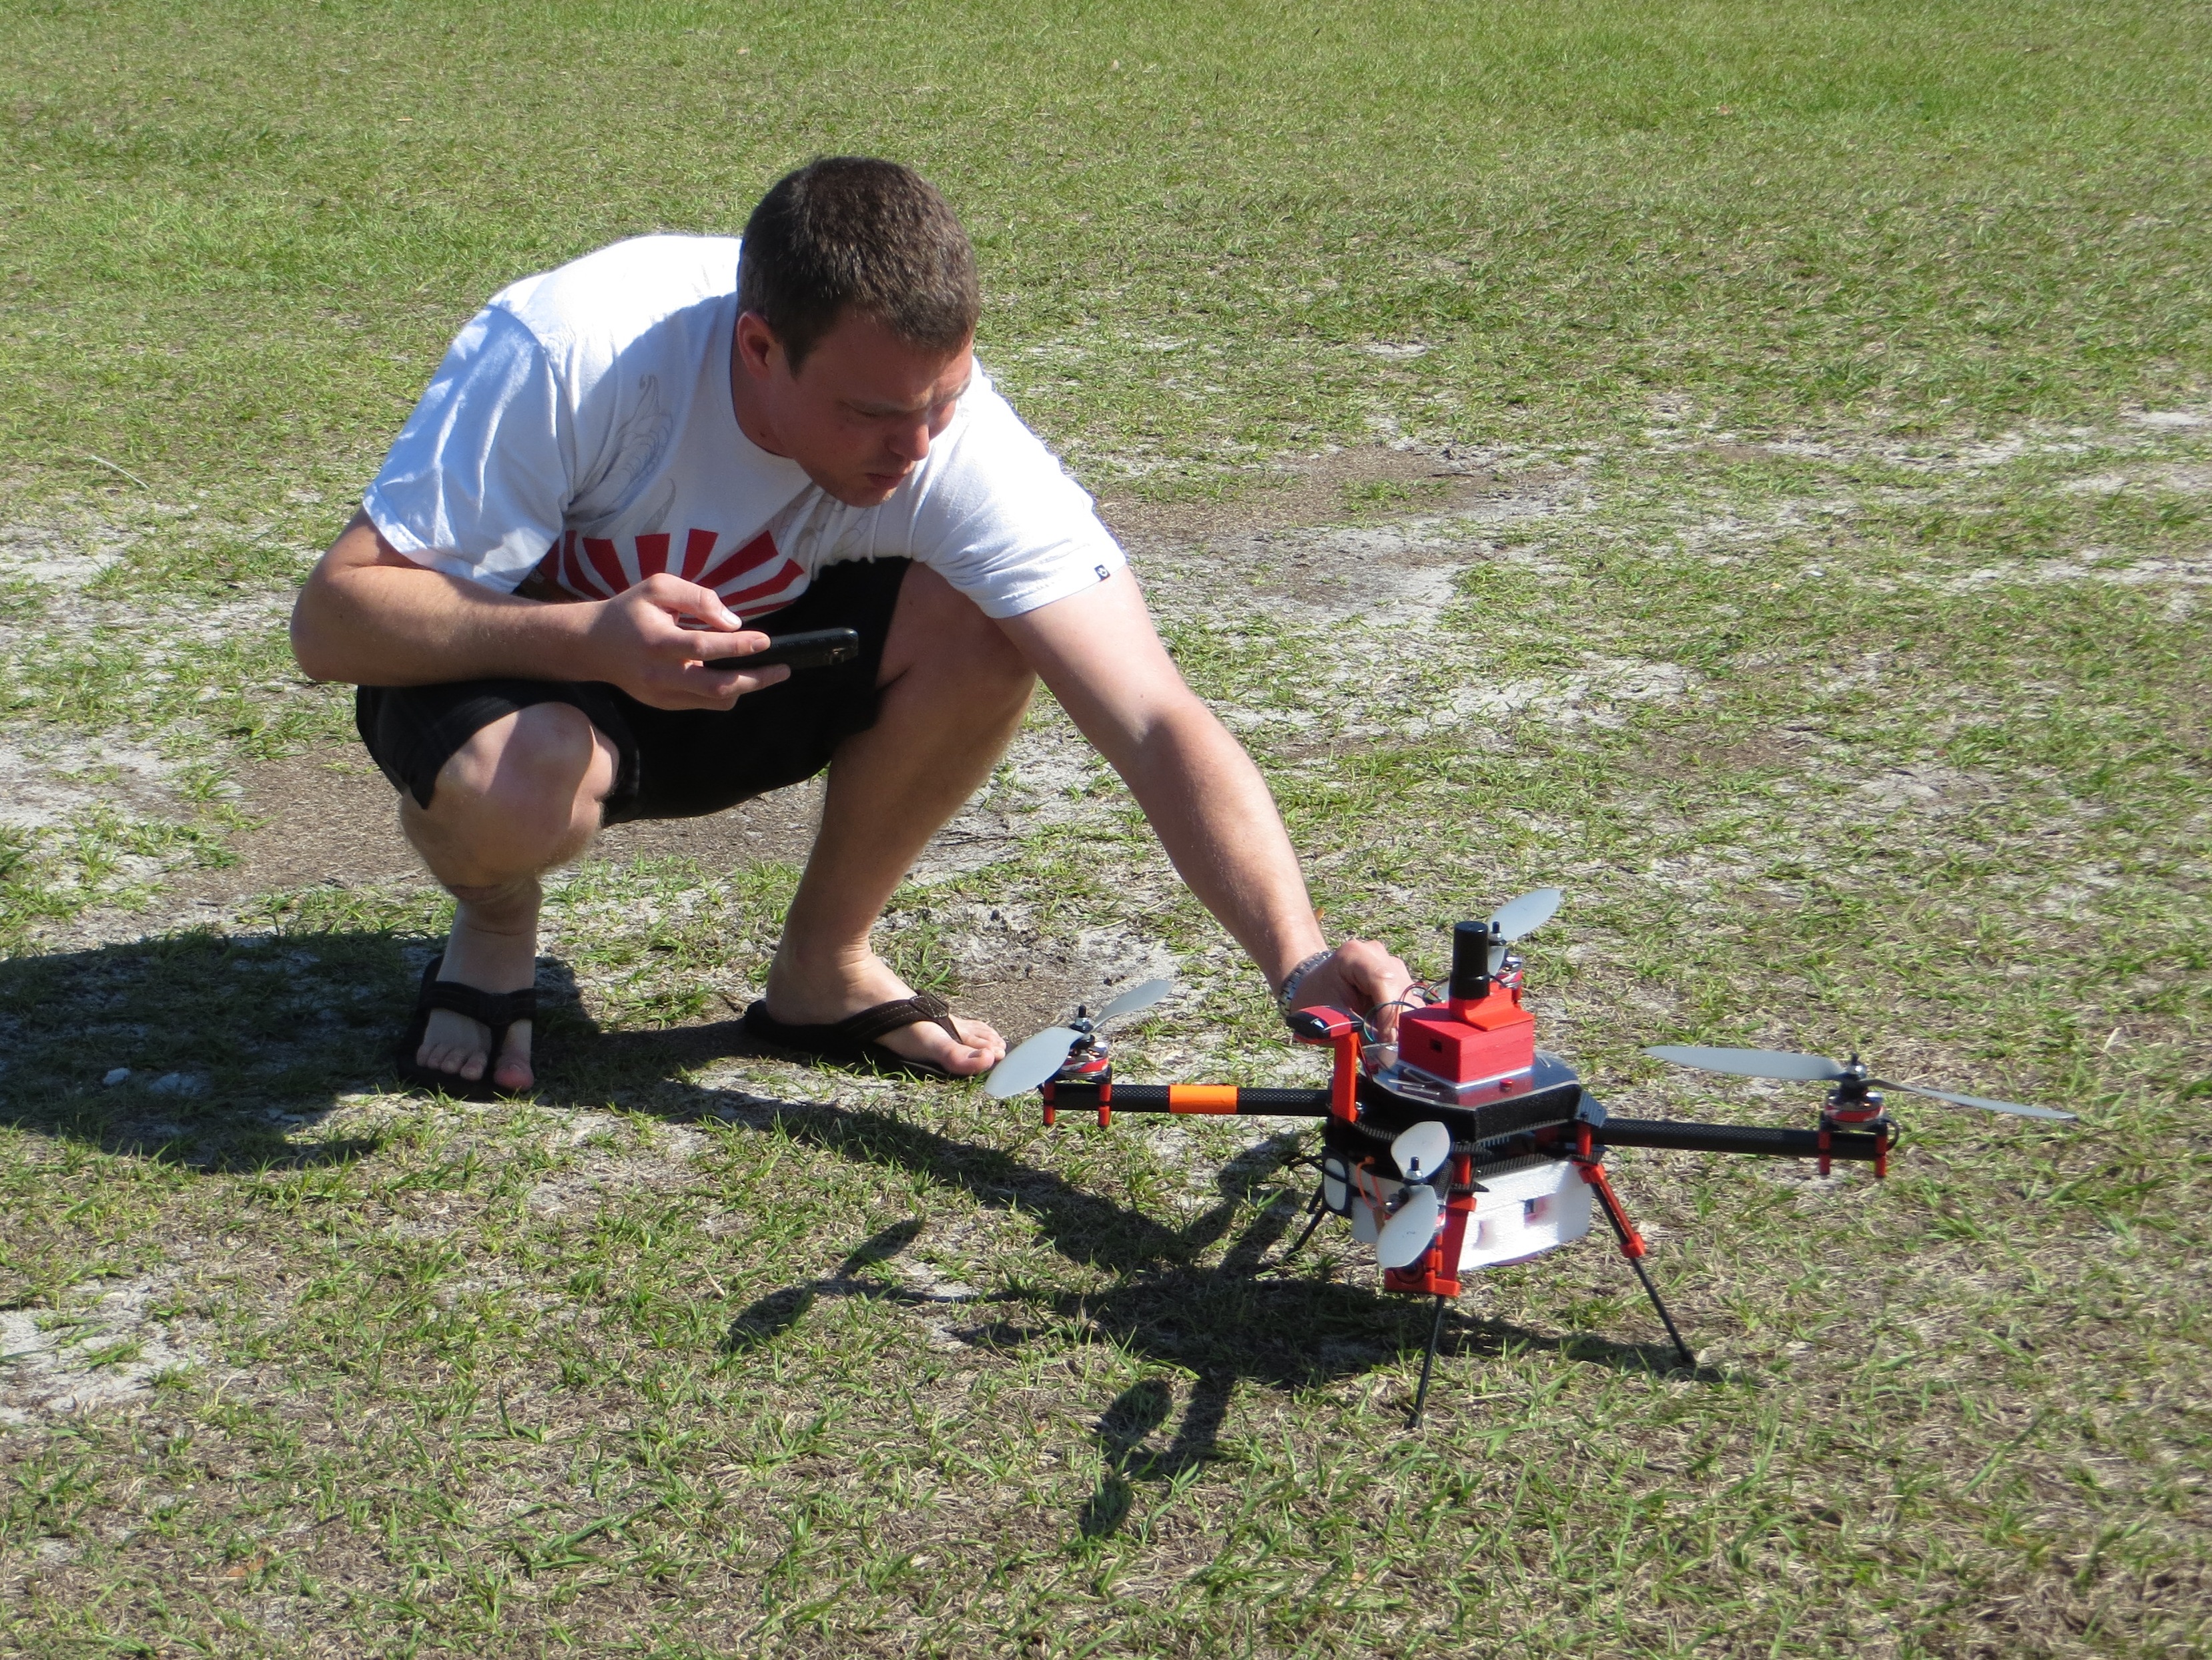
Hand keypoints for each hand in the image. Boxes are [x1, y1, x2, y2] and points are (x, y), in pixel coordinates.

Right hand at [583, 573, 792, 709]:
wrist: (593, 645)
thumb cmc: (630, 610)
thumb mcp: (659, 588)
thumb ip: (696, 599)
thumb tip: (732, 621)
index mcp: (657, 643)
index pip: (703, 648)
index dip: (737, 646)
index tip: (765, 640)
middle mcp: (659, 675)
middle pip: (716, 686)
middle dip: (755, 680)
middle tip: (783, 669)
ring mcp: (662, 695)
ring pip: (714, 701)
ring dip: (745, 688)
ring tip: (767, 673)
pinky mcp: (664, 704)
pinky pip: (704, 704)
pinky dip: (726, 692)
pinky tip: (737, 676)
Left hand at [1286, 938, 1415, 1040]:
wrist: (1314, 987)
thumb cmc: (1316, 1000)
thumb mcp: (1328, 1016)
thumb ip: (1356, 1030)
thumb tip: (1386, 1051)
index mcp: (1354, 954)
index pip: (1383, 980)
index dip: (1388, 1012)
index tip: (1386, 1040)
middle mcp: (1378, 954)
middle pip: (1400, 988)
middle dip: (1397, 1022)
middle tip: (1388, 1050)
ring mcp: (1391, 964)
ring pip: (1409, 997)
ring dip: (1401, 1024)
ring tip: (1384, 1043)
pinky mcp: (1400, 979)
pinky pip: (1409, 1003)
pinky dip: (1401, 1022)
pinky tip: (1387, 1034)